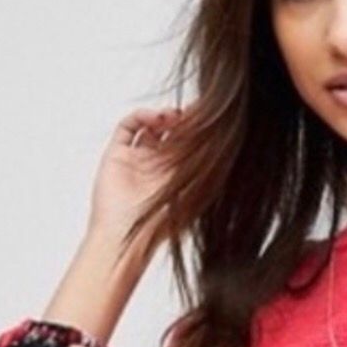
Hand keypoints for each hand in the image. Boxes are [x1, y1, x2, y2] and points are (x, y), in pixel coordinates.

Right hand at [88, 102, 197, 246]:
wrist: (129, 235)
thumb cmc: (162, 223)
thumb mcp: (194, 194)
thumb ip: (207, 171)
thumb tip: (229, 148)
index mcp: (177, 175)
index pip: (188, 144)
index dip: (197, 131)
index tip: (210, 119)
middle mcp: (157, 164)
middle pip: (170, 132)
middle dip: (182, 120)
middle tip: (195, 112)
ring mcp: (137, 158)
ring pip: (150, 126)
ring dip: (163, 116)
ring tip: (175, 116)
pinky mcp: (117, 154)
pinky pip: (128, 127)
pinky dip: (141, 116)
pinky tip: (156, 118)